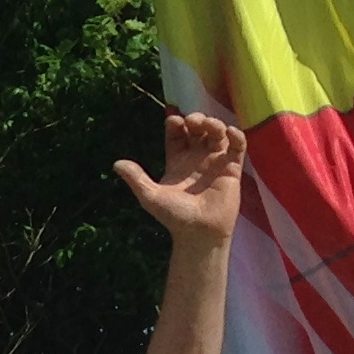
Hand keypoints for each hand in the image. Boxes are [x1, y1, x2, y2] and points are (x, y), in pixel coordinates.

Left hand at [114, 112, 244, 246]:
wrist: (199, 233)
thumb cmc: (174, 217)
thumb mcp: (151, 197)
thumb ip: (136, 179)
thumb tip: (116, 163)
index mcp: (177, 162)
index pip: (177, 134)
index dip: (176, 124)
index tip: (174, 121)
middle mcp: (196, 158)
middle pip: (198, 129)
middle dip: (196, 119)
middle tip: (194, 120)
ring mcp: (215, 162)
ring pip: (217, 133)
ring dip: (215, 124)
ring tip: (209, 126)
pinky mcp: (232, 168)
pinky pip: (237, 146)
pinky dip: (236, 136)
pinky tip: (230, 133)